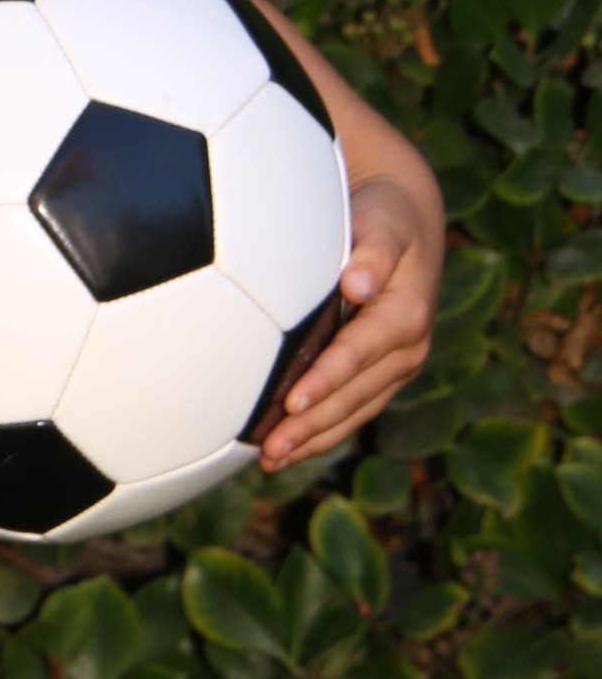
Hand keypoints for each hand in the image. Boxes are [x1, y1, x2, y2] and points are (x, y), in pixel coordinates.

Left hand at [258, 170, 442, 471]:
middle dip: (313, 426)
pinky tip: (288, 449)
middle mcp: (407, 349)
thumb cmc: (386, 217)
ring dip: (314, 440)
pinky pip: (352, 409)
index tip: (292, 404)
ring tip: (270, 461)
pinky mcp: (380, 373)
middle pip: (355, 395)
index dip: (327, 380)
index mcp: (407, 315)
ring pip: (353, 412)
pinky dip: (321, 430)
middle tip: (270, 450)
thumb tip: (358, 283)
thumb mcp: (385, 222)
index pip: (360, 354)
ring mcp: (395, 366)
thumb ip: (374, 251)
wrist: (407, 219)